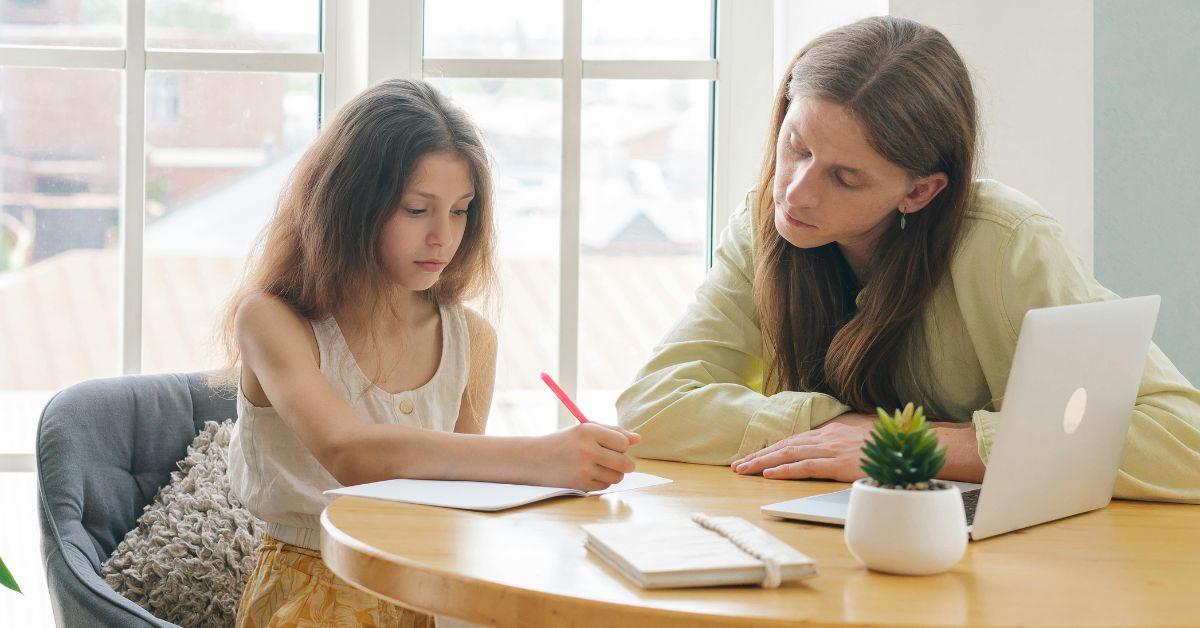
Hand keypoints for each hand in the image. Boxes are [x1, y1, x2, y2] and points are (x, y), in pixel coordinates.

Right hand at [533, 423, 640, 490]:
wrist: (535, 459)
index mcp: (588, 430)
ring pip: (617, 477)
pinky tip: (589, 474)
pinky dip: (601, 481)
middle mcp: (586, 449)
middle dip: (625, 463)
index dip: (622, 446)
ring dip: (613, 473)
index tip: (615, 446)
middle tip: (616, 460)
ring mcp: (583, 469)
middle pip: (625, 463)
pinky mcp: (580, 484)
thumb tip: (639, 439)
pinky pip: (605, 486)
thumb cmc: (565, 442)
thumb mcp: (585, 429)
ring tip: (599, 466)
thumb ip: (613, 432)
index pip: (623, 443)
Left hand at [730, 412, 876, 481]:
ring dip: (762, 462)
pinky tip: (769, 474)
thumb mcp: (860, 437)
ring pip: (789, 454)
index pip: (793, 440)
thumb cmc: (887, 443)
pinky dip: (785, 469)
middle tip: (737, 465)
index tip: (752, 456)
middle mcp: (826, 437)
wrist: (907, 444)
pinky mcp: (838, 464)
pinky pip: (806, 466)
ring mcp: (831, 449)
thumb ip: (842, 441)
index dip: (770, 448)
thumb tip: (832, 448)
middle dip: (758, 455)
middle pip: (785, 445)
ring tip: (743, 470)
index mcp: (830, 432)